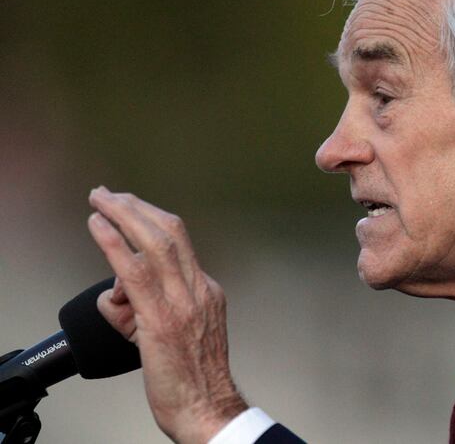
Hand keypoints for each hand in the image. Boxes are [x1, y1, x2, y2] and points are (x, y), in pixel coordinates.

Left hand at [87, 186, 247, 442]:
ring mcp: (184, 304)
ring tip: (100, 200)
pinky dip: (115, 243)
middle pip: (171, 231)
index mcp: (207, 291)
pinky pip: (137, 271)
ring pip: (156, 242)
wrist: (208, 410)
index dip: (151, 217)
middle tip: (110, 193)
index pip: (180, 242)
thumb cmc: (193, 380)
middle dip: (137, 206)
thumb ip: (152, 306)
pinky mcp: (162, 321)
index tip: (131, 206)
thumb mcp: (182, 333)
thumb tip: (118, 292)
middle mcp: (199, 290)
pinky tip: (98, 226)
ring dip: (124, 213)